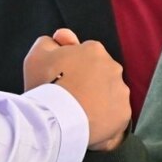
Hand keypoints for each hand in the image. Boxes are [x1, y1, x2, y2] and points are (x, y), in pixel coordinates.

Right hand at [23, 29, 130, 150]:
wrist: (55, 120)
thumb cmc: (45, 86)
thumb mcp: (37, 55)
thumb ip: (49, 42)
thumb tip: (60, 38)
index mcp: (94, 50)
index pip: (86, 54)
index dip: (72, 67)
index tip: (63, 79)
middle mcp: (113, 67)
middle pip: (100, 73)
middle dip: (87, 82)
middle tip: (70, 96)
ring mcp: (121, 91)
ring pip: (109, 94)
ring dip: (97, 100)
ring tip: (78, 113)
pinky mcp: (124, 113)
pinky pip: (115, 115)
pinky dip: (104, 119)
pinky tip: (88, 124)